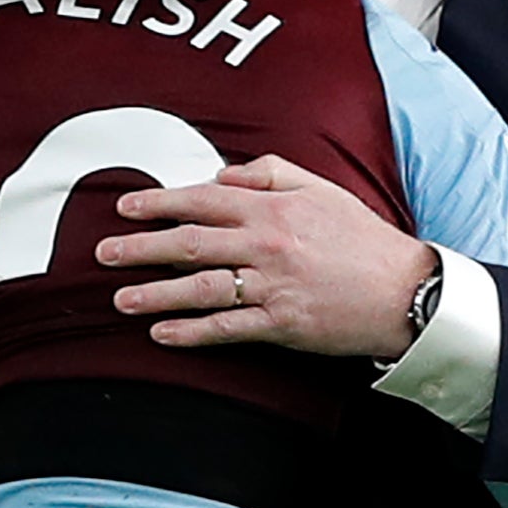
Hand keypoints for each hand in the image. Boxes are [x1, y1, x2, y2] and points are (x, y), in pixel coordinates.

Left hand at [96, 155, 438, 359]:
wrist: (405, 289)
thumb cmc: (361, 238)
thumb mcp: (320, 188)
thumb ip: (269, 173)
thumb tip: (220, 176)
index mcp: (273, 208)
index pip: (202, 201)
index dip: (159, 203)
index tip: (125, 207)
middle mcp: (267, 244)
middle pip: (190, 243)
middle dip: (141, 248)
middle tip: (103, 253)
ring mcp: (273, 286)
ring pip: (201, 287)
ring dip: (155, 293)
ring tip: (119, 298)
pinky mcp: (282, 323)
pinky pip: (227, 328)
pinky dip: (191, 332)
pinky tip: (161, 334)